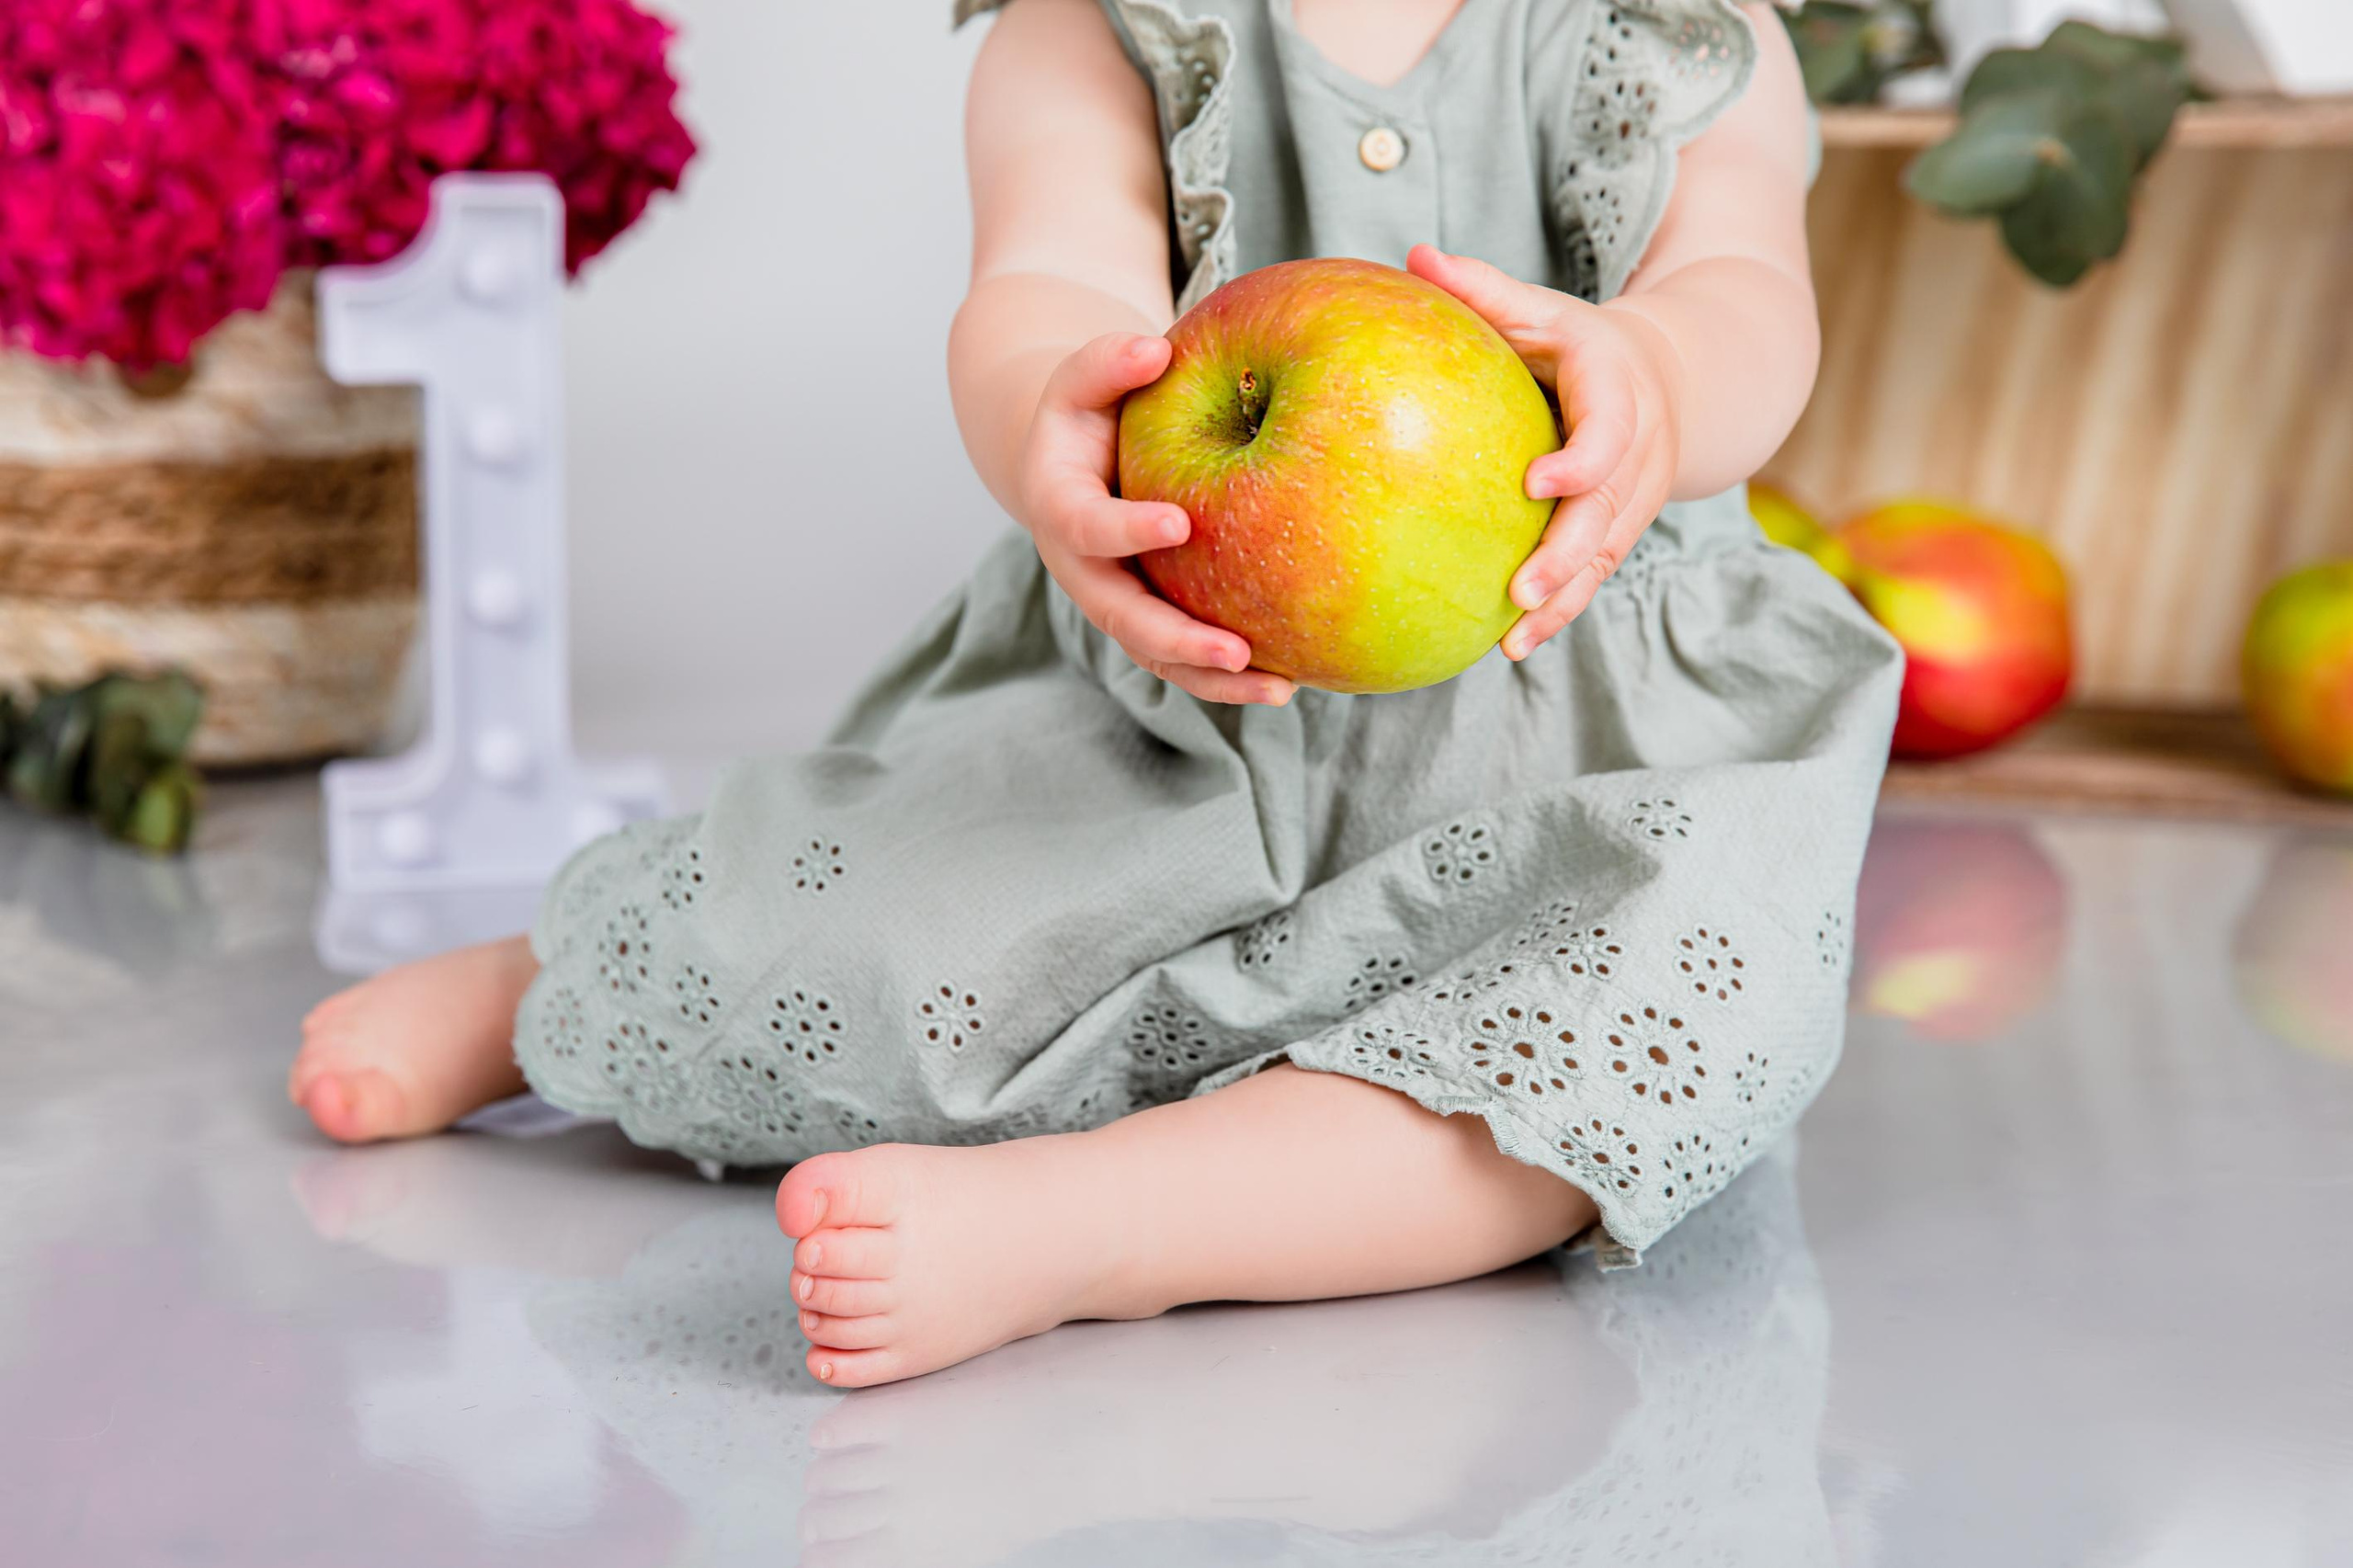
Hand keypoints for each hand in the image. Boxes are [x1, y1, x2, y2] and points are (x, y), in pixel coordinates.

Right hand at [1017, 333, 1295, 705]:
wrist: (1068, 463)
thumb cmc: (1085, 415)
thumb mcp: (1081, 379)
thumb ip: (1106, 361)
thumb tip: (1155, 349)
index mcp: (1059, 508)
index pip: (1086, 526)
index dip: (1127, 530)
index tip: (1180, 523)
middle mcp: (1083, 571)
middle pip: (1123, 620)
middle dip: (1178, 640)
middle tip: (1233, 649)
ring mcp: (1117, 603)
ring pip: (1159, 657)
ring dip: (1215, 678)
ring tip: (1281, 687)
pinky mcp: (1151, 620)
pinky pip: (1188, 659)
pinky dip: (1231, 676)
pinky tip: (1291, 679)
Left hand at [1407, 244, 1685, 659]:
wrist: (1673, 379)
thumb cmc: (1583, 344)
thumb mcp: (1545, 309)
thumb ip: (1485, 288)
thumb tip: (1415, 256)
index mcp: (1617, 390)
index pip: (1609, 430)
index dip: (1581, 460)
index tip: (1536, 484)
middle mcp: (1635, 452)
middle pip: (1608, 512)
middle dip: (1568, 555)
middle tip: (1520, 590)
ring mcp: (1634, 498)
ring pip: (1604, 557)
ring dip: (1563, 601)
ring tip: (1514, 639)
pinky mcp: (1621, 530)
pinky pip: (1595, 577)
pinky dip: (1560, 612)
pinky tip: (1513, 645)